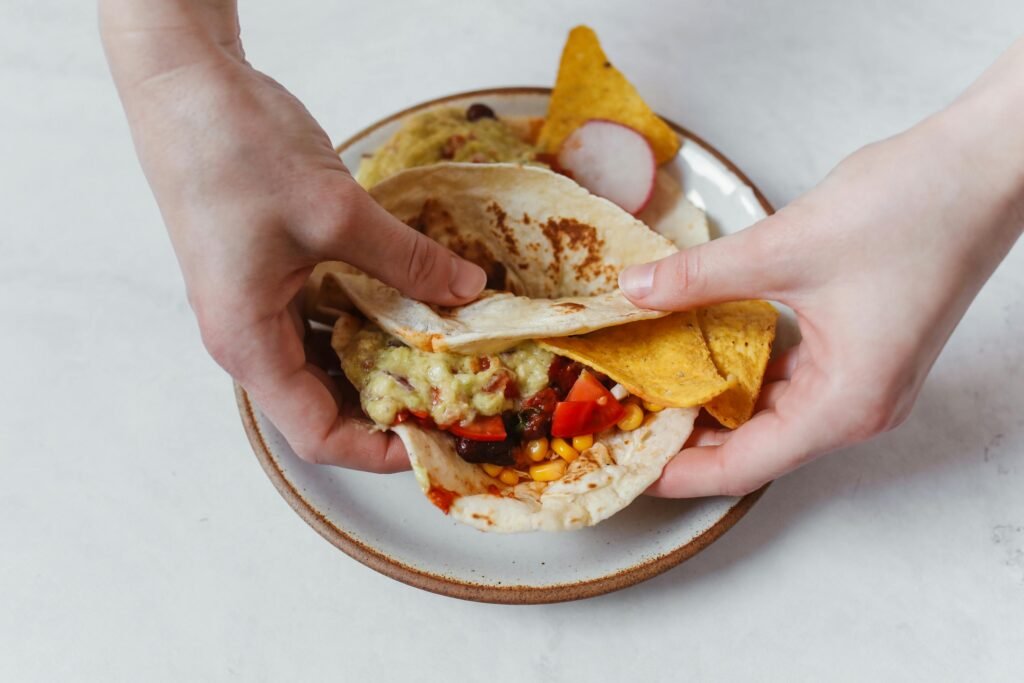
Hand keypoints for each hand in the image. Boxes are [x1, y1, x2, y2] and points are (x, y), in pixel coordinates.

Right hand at [100, 1, 484, 469]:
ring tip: (449, 356)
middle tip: (459, 395)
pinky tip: (416, 305)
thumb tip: (470, 293)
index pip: (318, 435)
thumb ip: (406, 261)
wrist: (184, 87)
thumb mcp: (335, 212)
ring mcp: (259, 305)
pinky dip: (372, 320)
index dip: (380, 451)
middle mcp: (250, 337)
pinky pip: (326, 318)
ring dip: (386, 361)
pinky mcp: (272, 273)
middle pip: (326, 404)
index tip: (439, 438)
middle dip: (391, 407)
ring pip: (329, 361)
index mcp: (249, 342)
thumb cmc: (234, 152)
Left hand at [620, 43, 1022, 496]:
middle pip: (755, 447)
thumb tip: (636, 290)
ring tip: (650, 392)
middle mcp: (858, 406)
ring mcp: (862, 380)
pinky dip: (743, 376)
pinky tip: (702, 355)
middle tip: (626, 422)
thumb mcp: (784, 248)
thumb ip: (700, 277)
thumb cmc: (912, 210)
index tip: (628, 465)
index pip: (744, 466)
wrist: (982, 167)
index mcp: (845, 404)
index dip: (679, 472)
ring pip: (771, 415)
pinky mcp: (860, 350)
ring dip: (714, 405)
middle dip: (688, 439)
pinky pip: (789, 382)